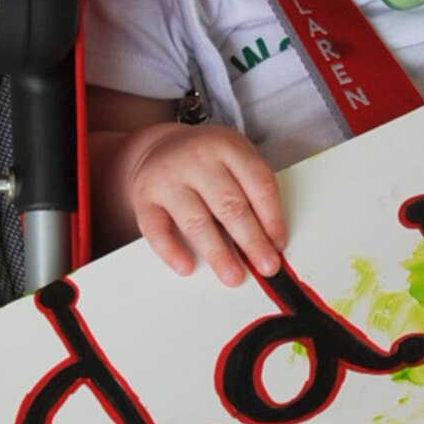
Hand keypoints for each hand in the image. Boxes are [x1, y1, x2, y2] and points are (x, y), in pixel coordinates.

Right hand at [124, 122, 286, 286]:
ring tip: (233, 276)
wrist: (159, 147)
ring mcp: (168, 177)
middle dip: (252, 241)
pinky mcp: (144, 197)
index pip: (258, 185)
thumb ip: (252, 193)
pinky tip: (187, 266)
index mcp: (228, 147)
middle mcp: (197, 159)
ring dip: (217, 253)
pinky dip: (171, 250)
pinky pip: (156, 228)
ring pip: (196, 221)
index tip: (279, 245)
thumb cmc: (206, 162)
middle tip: (266, 267)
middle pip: (230, 205)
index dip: (272, 219)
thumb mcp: (235, 160)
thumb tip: (269, 242)